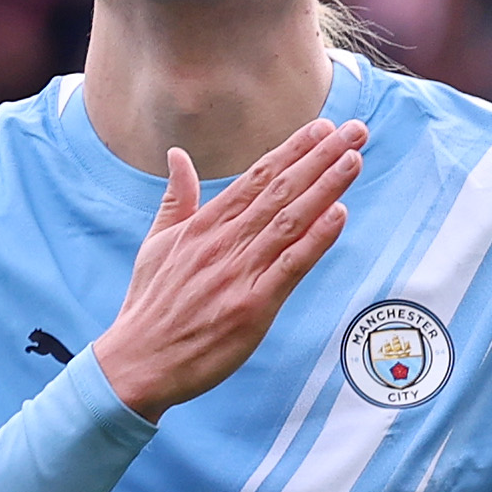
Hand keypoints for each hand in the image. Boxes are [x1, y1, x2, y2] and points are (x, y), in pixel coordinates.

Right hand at [92, 118, 367, 420]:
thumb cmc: (149, 307)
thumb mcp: (156, 243)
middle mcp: (223, 242)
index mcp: (203, 226)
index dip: (292, 150)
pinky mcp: (252, 306)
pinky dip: (316, 238)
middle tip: (354, 131)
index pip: (256, 178)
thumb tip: (177, 156)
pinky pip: (290, 266)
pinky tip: (339, 214)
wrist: (137, 362)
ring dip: (325, 187)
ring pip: (289, 220)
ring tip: (353, 159)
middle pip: (279, 190)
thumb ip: (176, 199)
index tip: (321, 129)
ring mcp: (239, 273)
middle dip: (320, 158)